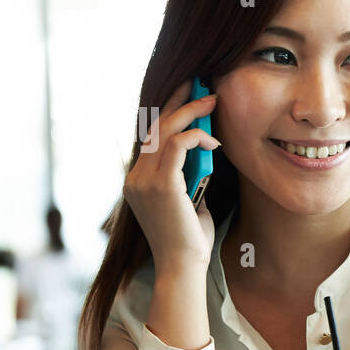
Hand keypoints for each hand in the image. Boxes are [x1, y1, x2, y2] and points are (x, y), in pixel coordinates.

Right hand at [123, 79, 220, 273]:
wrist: (184, 267)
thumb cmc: (190, 240)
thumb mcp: (187, 201)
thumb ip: (188, 178)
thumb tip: (202, 156)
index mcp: (137, 181)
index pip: (150, 136)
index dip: (168, 111)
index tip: (187, 94)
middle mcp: (135, 178)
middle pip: (153, 126)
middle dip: (177, 100)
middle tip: (199, 82)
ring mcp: (144, 181)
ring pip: (164, 131)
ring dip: (190, 112)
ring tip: (212, 99)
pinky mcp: (160, 185)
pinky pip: (177, 146)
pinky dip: (197, 137)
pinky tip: (214, 141)